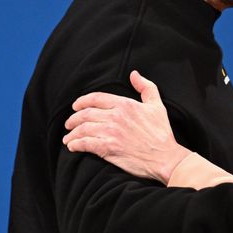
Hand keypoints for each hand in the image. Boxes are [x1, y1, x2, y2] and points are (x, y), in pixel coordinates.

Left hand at [63, 70, 189, 183]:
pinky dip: (75, 144)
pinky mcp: (108, 149)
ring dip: (72, 133)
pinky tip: (72, 146)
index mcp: (125, 104)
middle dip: (73, 119)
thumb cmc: (162, 132)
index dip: (81, 101)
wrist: (165, 157)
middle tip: (69, 124)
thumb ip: (146, 87)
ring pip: (83, 129)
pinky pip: (85, 144)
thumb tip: (134, 74)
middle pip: (85, 114)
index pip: (95, 98)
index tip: (75, 106)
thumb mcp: (157, 105)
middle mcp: (115, 117)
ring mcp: (111, 133)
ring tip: (68, 138)